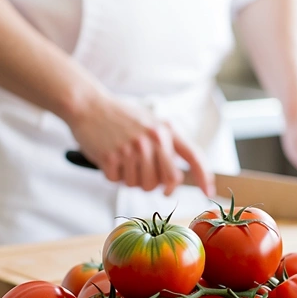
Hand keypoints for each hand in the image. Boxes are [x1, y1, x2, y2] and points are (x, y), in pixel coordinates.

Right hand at [65, 89, 214, 196]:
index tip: (208, 192)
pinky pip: (118, 181)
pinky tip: (110, 157)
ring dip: (131, 179)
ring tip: (123, 159)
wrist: (88, 105)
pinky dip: (113, 174)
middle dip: (157, 184)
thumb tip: (175, 179)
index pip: (193, 156)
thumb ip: (166, 145)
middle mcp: (152, 140)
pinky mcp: (111, 157)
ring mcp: (131, 149)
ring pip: (141, 185)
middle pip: (166, 181)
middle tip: (143, 173)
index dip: (203, 176)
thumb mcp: (150, 122)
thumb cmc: (120, 117)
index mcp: (165, 130)